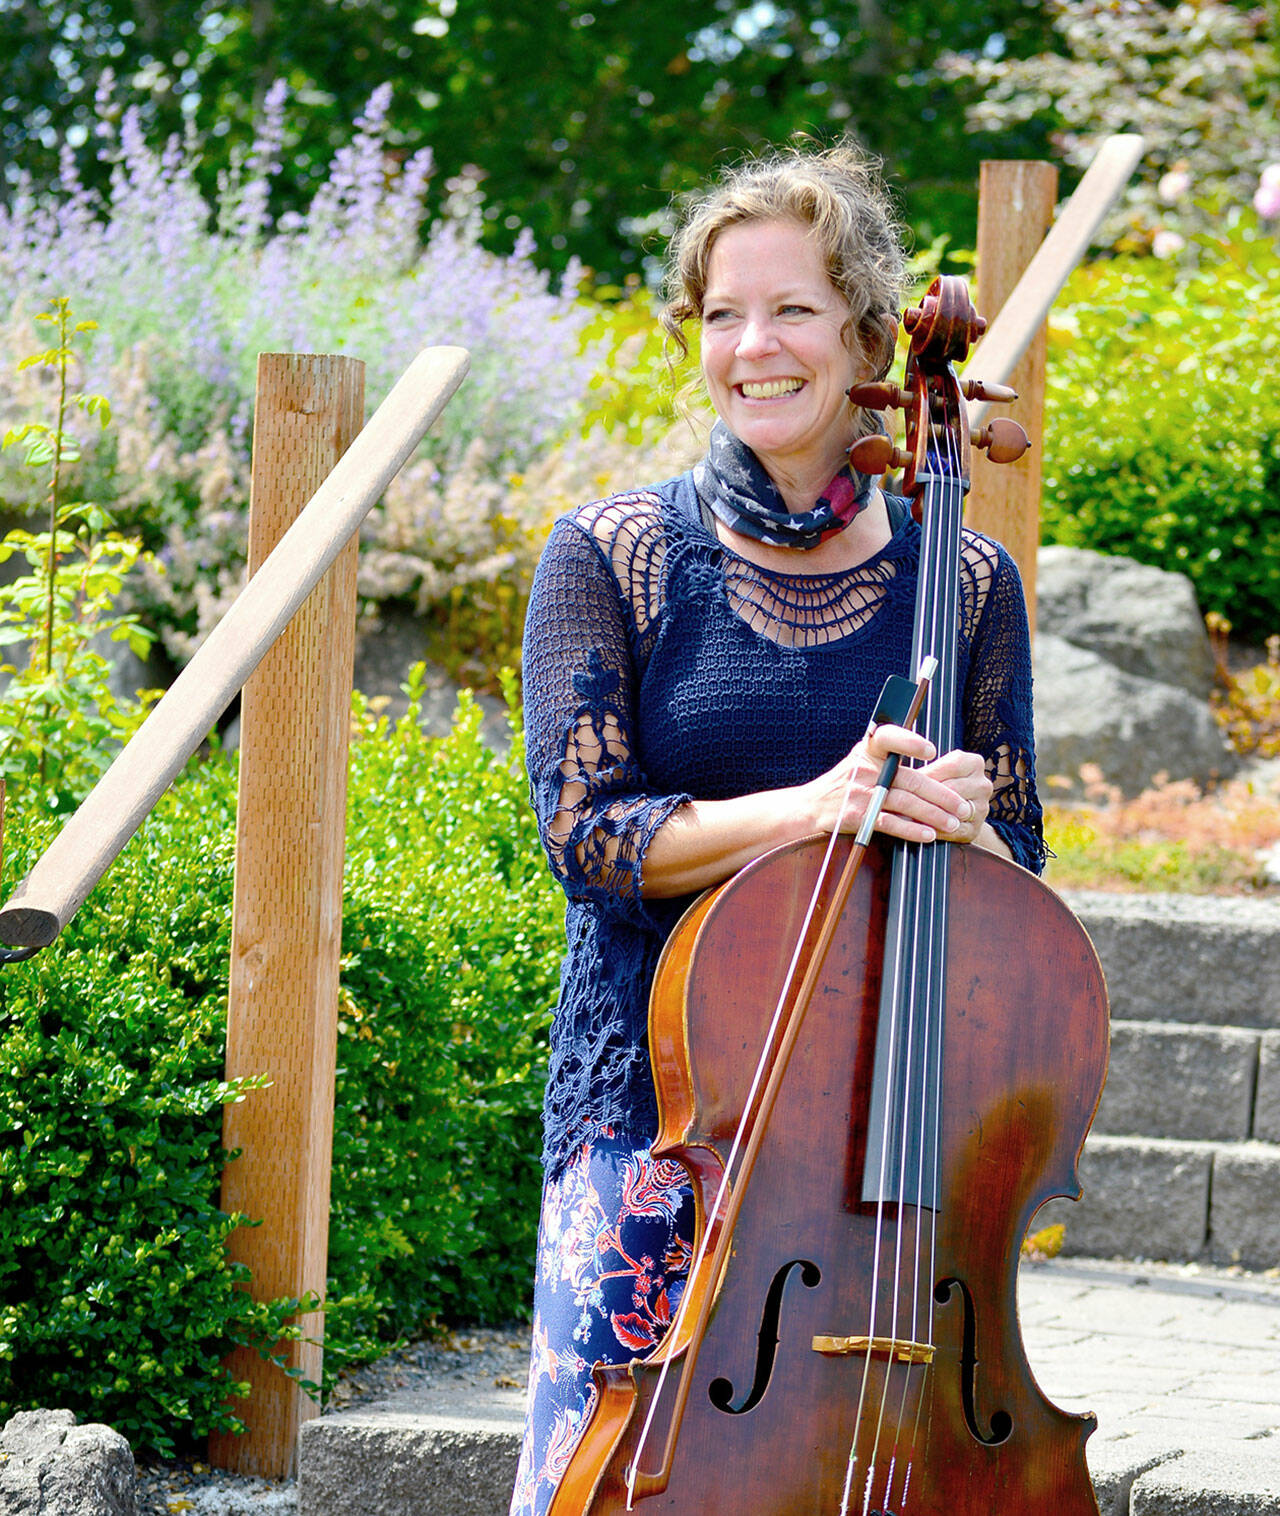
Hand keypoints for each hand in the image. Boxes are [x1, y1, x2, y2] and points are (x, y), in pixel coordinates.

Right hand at [793, 725, 992, 845]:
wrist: (810, 808)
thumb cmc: (843, 783)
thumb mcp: (861, 760)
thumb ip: (889, 756)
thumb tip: (932, 757)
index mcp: (868, 750)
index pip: (888, 737)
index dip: (910, 742)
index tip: (932, 750)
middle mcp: (865, 769)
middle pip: (910, 779)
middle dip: (941, 794)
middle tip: (963, 805)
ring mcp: (861, 794)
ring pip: (906, 803)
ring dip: (934, 814)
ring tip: (953, 822)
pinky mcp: (858, 816)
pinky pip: (891, 823)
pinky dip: (912, 830)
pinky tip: (929, 834)